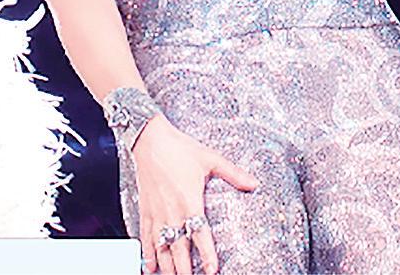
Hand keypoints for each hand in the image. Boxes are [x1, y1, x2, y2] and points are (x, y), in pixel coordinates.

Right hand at [131, 116, 257, 274]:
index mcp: (189, 201)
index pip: (200, 234)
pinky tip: (151, 267)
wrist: (149, 138)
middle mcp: (172, 211)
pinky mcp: (145, 209)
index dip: (207, 254)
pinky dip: (147, 253)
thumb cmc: (178, 147)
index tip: (212, 270)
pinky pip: (145, 236)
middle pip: (179, 248)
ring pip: (162, 247)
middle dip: (185, 269)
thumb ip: (233, 173)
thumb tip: (254, 184)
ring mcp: (157, 212)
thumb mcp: (209, 158)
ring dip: (168, 266)